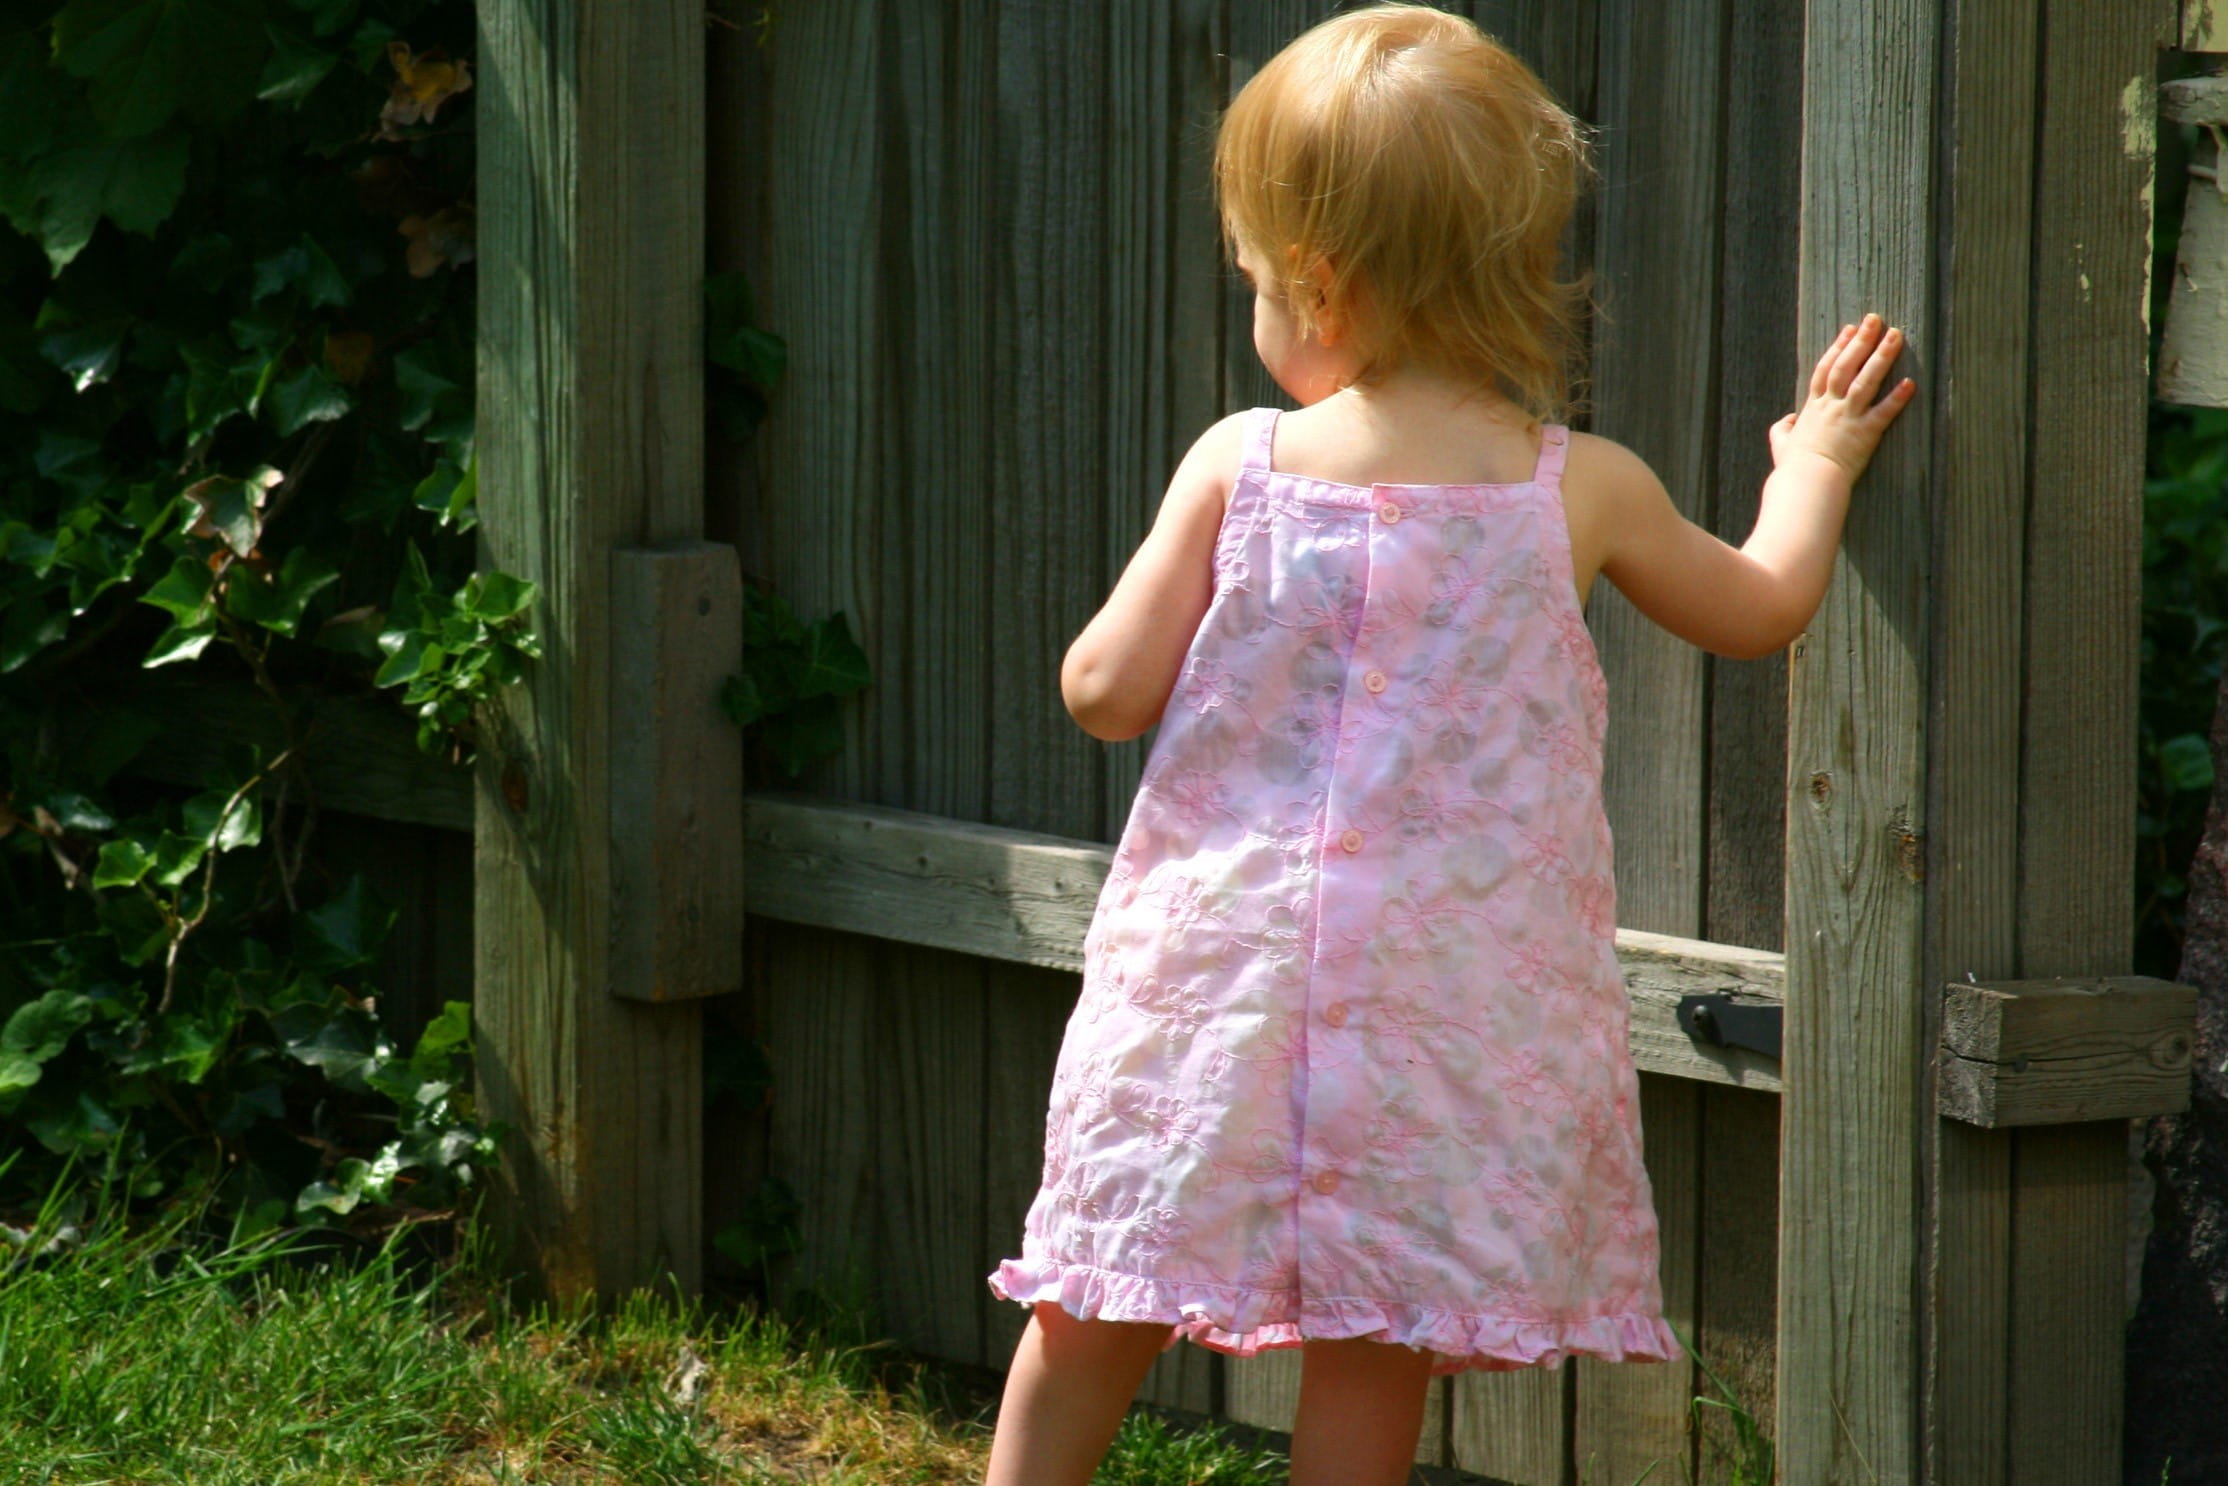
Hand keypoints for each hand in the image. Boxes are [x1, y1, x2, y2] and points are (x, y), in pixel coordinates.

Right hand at [1768, 313, 1916, 481]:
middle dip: (1861, 341)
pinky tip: (1910, 382)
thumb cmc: (1792, 467)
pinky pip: (1883, 412)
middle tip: (1875, 320)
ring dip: (1881, 357)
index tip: (1849, 329)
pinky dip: (1897, 397)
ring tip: (1896, 336)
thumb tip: (1787, 420)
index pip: (1825, 369)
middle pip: (1846, 366)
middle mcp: (1830, 407)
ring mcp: (1848, 418)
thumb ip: (1782, 429)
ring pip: (1865, 381)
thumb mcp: (1780, 445)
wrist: (1804, 482)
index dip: (1838, 347)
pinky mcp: (1864, 433)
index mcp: (1812, 408)